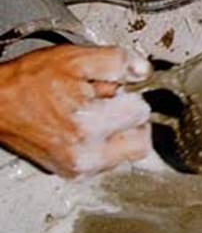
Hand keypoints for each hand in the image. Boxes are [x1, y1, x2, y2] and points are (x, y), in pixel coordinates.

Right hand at [0, 45, 152, 177]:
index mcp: (88, 126)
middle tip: (108, 105)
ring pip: (126, 154)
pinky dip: (104, 145)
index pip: (141, 112)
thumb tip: (143, 70)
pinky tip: (84, 128)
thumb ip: (116, 61)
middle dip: (131, 121)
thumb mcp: (74, 59)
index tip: (111, 90)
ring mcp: (79, 168)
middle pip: (140, 142)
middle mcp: (86, 154)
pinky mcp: (73, 173)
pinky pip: (107, 161)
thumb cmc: (27, 82)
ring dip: (119, 134)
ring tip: (92, 115)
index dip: (129, 95)